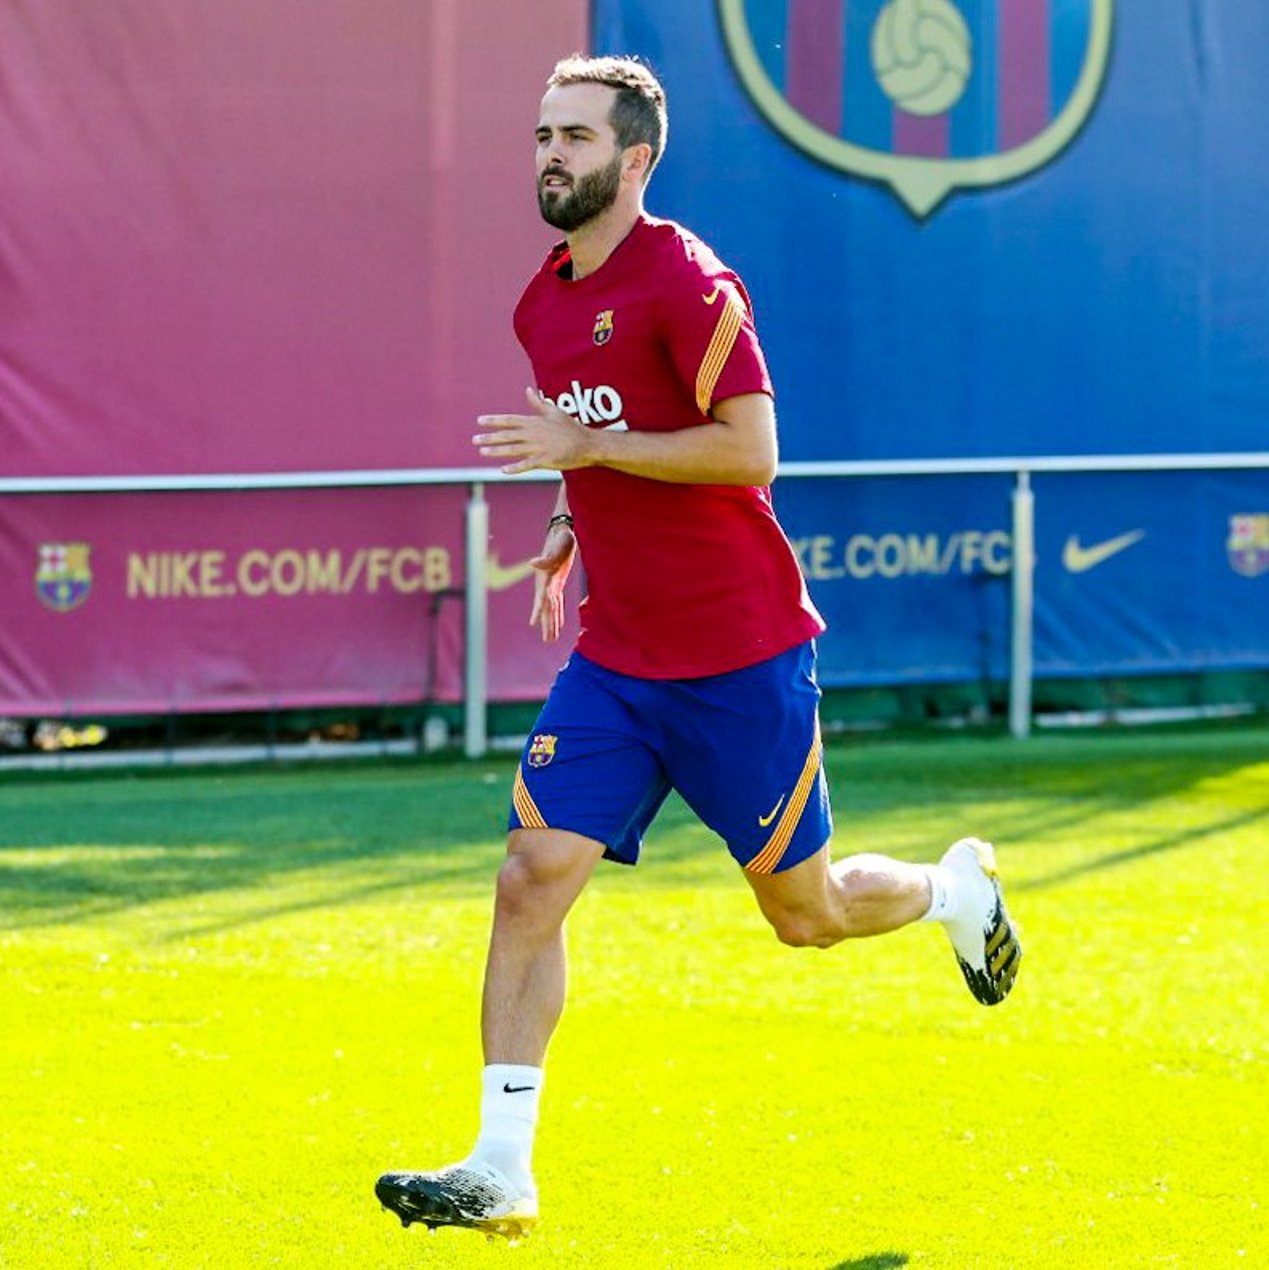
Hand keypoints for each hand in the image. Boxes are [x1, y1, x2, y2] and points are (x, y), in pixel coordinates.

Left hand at [475, 388, 591, 473]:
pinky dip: (515, 468)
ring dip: (497, 450)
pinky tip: (503, 470)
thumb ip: (539, 402)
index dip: (494, 421)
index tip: (480, 421)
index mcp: (535, 422)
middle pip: (508, 435)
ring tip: (482, 452)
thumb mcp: (555, 411)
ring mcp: (539, 448)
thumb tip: (527, 391)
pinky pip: (527, 465)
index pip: (510, 420)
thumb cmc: (571, 427)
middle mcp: (534, 434)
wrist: (587, 444)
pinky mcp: (545, 461)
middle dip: (490, 437)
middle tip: (474, 439)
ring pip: (514, 449)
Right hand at [528, 522, 576, 641]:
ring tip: (551, 639)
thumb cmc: (560, 539)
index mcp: (544, 578)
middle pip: (546, 608)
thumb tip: (533, 563)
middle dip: (547, 624)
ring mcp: (552, 584)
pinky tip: (559, 623)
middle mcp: (546, 584)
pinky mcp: (558, 582)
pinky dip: (558, 613)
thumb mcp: (556, 548)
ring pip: (551, 608)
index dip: (538, 611)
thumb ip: (545, 558)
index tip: (533, 624)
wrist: (562, 532)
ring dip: (552, 623)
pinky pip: (557, 602)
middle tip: (548, 641)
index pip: (541, 598)